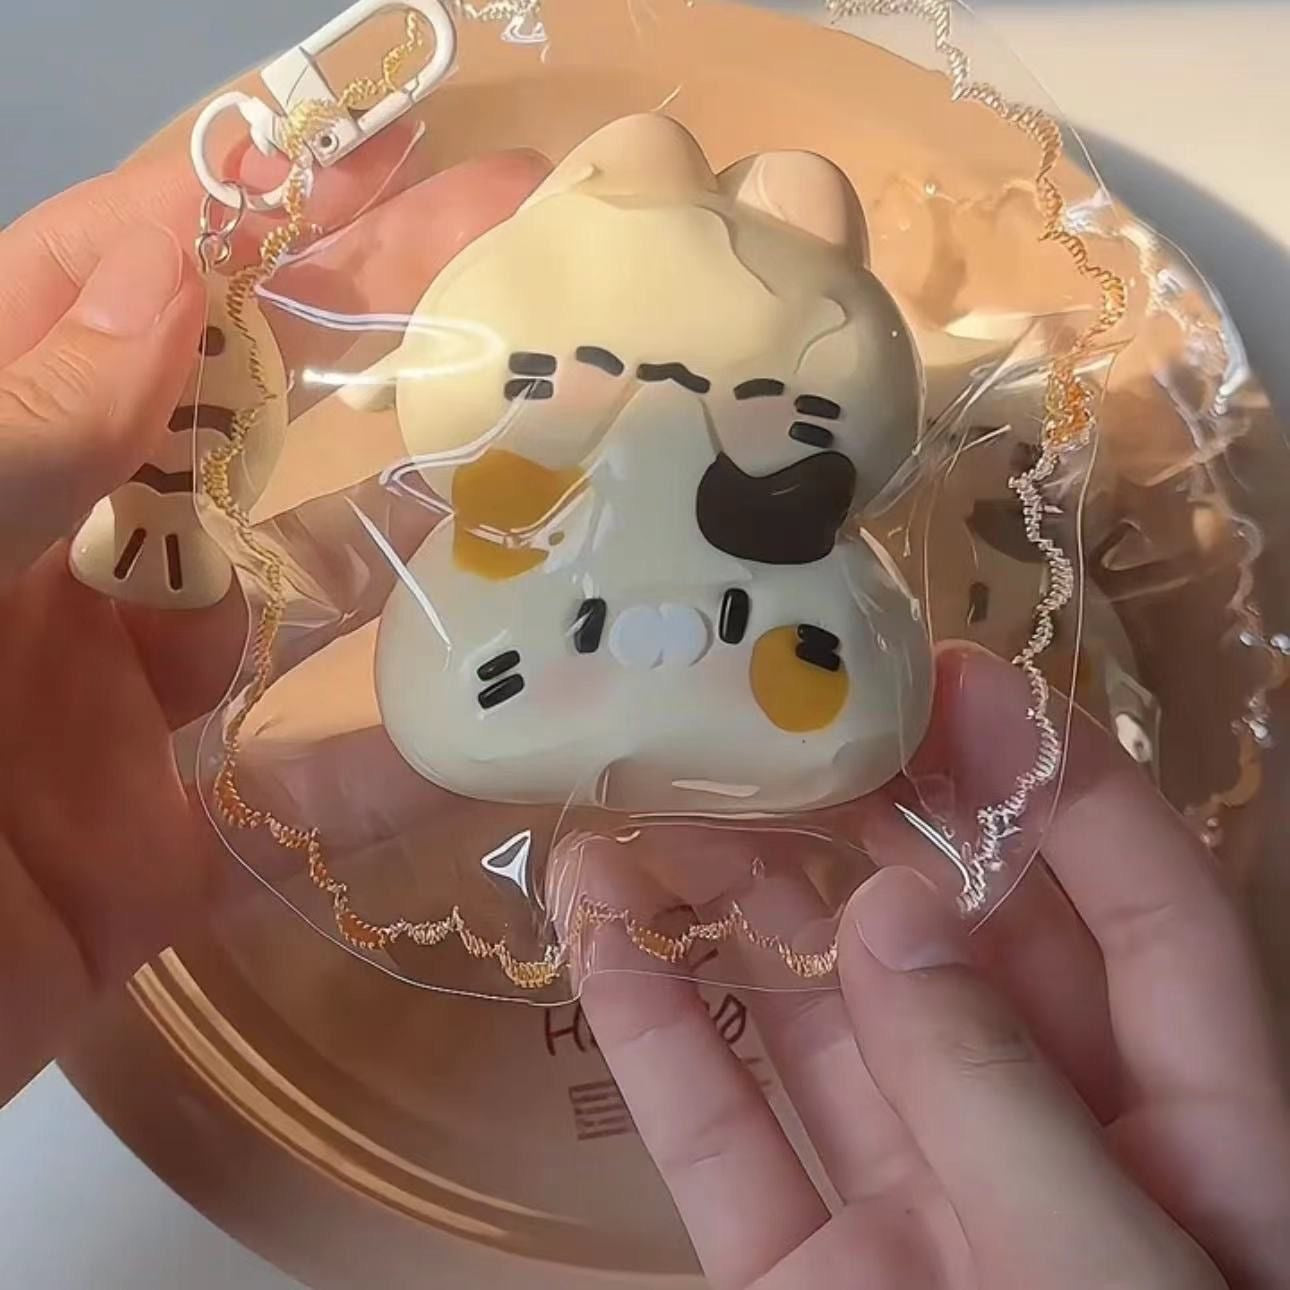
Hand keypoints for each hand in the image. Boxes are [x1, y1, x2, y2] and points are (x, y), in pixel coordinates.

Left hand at [0, 133, 545, 1102]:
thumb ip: (18, 428)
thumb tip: (173, 266)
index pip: (116, 290)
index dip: (250, 206)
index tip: (387, 148)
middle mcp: (63, 564)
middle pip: (238, 415)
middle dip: (371, 322)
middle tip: (519, 260)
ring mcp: (129, 705)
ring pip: (304, 594)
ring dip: (424, 533)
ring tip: (559, 463)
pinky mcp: (179, 841)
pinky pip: (319, 793)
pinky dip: (416, 768)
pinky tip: (524, 718)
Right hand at [578, 646, 1289, 1288]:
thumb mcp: (1108, 1286)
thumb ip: (1008, 1106)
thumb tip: (901, 916)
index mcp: (1196, 1142)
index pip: (1141, 914)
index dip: (1059, 785)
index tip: (957, 685)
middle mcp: (1045, 1146)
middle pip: (961, 941)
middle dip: (873, 820)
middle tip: (778, 716)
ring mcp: (910, 1207)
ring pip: (819, 1016)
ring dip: (737, 898)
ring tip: (657, 786)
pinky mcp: (798, 1274)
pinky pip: (719, 1130)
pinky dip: (656, 1025)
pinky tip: (596, 919)